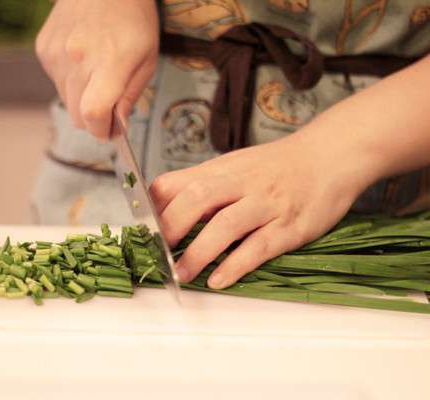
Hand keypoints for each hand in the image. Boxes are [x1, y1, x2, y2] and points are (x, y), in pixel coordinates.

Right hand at [36, 0, 158, 138]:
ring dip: (81, 97)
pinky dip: (69, 79)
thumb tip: (117, 125)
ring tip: (96, 72)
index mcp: (108, 63)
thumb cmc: (132, 19)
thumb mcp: (147, 59)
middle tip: (108, 106)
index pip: (92, 115)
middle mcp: (77, 60)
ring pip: (66, 100)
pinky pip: (55, 81)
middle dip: (94, 119)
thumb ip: (130, 96)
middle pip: (77, 115)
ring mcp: (56, 54)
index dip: (101, 130)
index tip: (110, 131)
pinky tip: (82, 58)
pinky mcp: (44, 49)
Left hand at [150, 132, 374, 288]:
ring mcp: (266, 204)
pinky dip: (236, 264)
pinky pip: (260, 246)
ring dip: (199, 252)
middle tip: (158, 251)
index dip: (155, 205)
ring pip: (227, 225)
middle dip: (172, 226)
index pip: (177, 182)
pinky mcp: (290, 226)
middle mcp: (241, 184)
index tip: (143, 227)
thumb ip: (204, 185)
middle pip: (197, 198)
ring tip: (182, 274)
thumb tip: (165, 208)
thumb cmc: (277, 165)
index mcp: (221, 170)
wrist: (329, 155)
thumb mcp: (235, 166)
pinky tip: (219, 279)